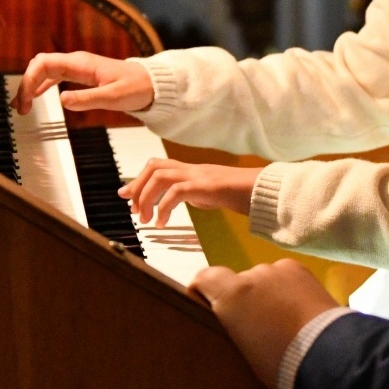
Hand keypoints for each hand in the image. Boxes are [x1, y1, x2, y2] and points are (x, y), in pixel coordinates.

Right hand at [12, 51, 153, 114]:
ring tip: (21, 106)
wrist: (152, 84)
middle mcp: (76, 62)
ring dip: (31, 85)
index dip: (29, 80)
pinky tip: (36, 98)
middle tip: (21, 108)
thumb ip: (88, 99)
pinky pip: (55, 76)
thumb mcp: (113, 97)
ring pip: (45, 70)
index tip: (26, 102)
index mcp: (81, 64)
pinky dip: (42, 86)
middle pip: (40, 65)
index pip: (44, 64)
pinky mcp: (81, 75)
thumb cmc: (136, 88)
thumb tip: (61, 99)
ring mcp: (78, 67)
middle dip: (26, 83)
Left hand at [119, 160, 259, 221]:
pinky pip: (176, 192)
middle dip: (138, 187)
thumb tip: (175, 202)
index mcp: (192, 171)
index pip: (158, 165)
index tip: (126, 196)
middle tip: (134, 210)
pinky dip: (163, 208)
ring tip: (145, 220)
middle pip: (154, 166)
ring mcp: (198, 175)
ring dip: (147, 197)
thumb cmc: (240, 194)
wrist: (263, 190)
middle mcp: (192, 169)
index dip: (138, 179)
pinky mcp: (205, 186)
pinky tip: (162, 223)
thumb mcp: (209, 194)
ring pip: (160, 176)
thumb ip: (192, 195)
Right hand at [191, 260, 339, 387]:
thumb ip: (231, 323)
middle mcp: (253, 274)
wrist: (324, 353)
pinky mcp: (303, 270)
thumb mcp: (241, 348)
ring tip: (282, 319)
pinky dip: (286, 289)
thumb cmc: (277, 361)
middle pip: (239, 282)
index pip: (205, 277)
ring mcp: (280, 269)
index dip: (201, 289)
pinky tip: (298, 309)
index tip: (203, 304)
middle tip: (255, 326)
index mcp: (232, 294)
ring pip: (265, 280)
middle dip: (243, 299)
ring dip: (267, 294)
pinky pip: (285, 277)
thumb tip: (234, 319)